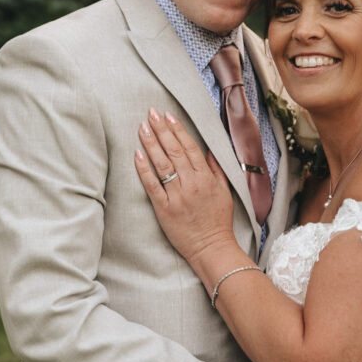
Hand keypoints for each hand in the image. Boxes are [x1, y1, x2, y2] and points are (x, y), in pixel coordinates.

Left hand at [135, 109, 234, 264]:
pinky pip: (152, 185)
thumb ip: (216, 169)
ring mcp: (177, 195)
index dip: (178, 129)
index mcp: (206, 178)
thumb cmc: (218, 221)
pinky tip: (137, 154)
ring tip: (142, 127)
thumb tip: (210, 149)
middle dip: (161, 130)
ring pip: (162, 164)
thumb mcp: (224, 191)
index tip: (168, 115)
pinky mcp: (164, 208)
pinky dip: (144, 169)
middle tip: (151, 113)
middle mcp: (191, 183)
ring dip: (151, 144)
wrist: (212, 247)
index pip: (190, 147)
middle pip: (174, 151)